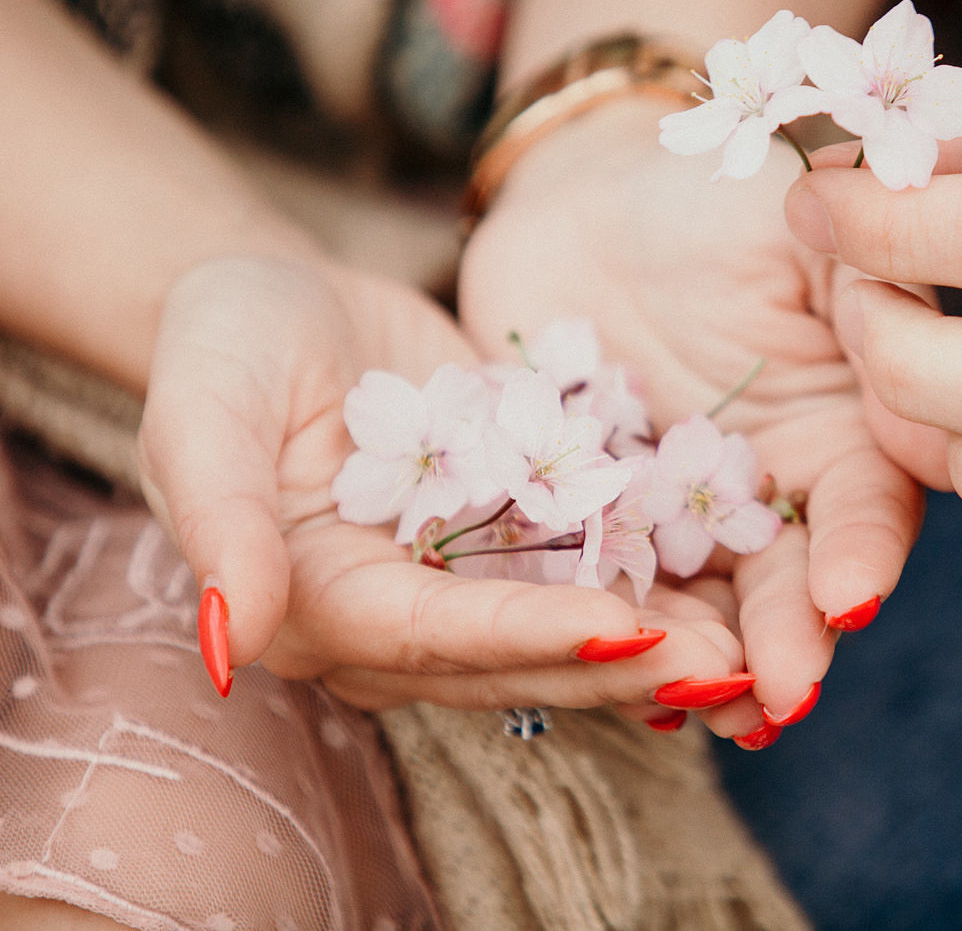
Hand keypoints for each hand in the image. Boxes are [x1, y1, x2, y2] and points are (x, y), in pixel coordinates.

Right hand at [138, 255, 748, 709]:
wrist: (282, 300)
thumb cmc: (225, 342)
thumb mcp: (204, 408)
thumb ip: (221, 521)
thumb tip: (230, 644)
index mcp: (316, 607)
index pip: (434, 637)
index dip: (528, 637)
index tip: (623, 630)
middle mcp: (394, 621)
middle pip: (516, 657)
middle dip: (623, 662)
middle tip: (733, 662)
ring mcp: (459, 586)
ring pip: (567, 632)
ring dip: (660, 643)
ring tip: (757, 646)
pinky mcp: (510, 543)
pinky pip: (590, 572)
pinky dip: (659, 583)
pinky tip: (740, 584)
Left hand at [460, 99, 922, 738]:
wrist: (582, 193)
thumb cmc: (713, 189)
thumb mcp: (811, 213)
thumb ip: (874, 273)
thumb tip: (924, 343)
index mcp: (852, 420)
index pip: (872, 499)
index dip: (863, 550)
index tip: (847, 601)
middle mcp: (780, 487)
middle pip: (795, 578)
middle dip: (790, 639)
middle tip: (778, 695)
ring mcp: (688, 516)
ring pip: (708, 603)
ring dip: (710, 662)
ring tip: (705, 709)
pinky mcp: (596, 525)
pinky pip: (608, 588)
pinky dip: (613, 636)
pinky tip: (615, 677)